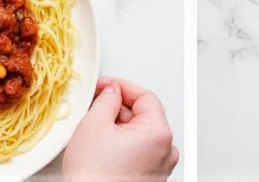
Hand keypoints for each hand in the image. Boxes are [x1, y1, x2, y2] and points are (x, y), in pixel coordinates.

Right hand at [63, 77, 178, 181]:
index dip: (121, 86)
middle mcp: (165, 151)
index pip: (144, 96)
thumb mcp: (93, 125)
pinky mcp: (149, 180)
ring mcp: (159, 168)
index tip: (105, 86)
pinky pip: (138, 153)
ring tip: (96, 132)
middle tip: (96, 107)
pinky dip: (122, 146)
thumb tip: (110, 92)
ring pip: (139, 135)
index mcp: (158, 133)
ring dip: (119, 128)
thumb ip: (105, 100)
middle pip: (143, 115)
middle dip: (119, 108)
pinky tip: (102, 150)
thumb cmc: (95, 179)